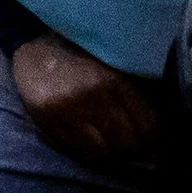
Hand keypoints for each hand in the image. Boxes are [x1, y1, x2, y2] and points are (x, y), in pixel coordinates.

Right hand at [12, 33, 163, 164]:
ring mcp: (66, 111)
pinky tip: (85, 139)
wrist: (34, 39)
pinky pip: (71, 150)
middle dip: (131, 148)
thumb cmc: (83, 51)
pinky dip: (81, 149)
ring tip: (107, 142)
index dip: (155, 142)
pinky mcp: (44, 121)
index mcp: (116, 80)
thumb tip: (157, 130)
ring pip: (98, 153)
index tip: (155, 146)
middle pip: (125, 144)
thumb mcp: (117, 62)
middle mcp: (92, 97)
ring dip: (106, 152)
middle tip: (131, 145)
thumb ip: (137, 90)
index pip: (148, 126)